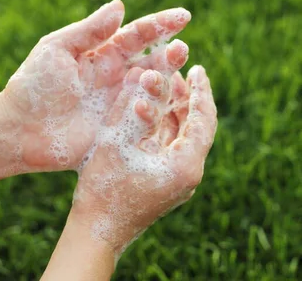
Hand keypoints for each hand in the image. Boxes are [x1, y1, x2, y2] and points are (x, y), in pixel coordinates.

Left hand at [0, 0, 190, 172]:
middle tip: (183, 49)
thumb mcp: (57, 49)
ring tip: (174, 74)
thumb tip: (121, 5)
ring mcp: (119, 105)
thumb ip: (89, 30)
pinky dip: (158, 110)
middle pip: (152, 62)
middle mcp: (116, 78)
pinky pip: (145, 119)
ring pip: (153, 90)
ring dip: (166, 81)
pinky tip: (169, 102)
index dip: (161, 25)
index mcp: (103, 54)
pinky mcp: (119, 131)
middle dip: (170, 54)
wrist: (17, 130)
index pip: (138, 36)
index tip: (184, 16)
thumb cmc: (34, 86)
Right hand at [70, 64, 217, 253]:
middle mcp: (189, 174)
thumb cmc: (104, 190)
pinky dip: (165, 128)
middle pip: (197, 128)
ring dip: (176, 112)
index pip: (204, 120)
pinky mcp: (166, 183)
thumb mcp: (117, 141)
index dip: (201, 92)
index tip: (198, 69)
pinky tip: (152, 112)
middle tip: (180, 74)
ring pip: (185, 138)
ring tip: (165, 87)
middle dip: (188, 99)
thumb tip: (145, 72)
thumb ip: (132, 106)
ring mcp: (178, 181)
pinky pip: (173, 148)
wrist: (96, 233)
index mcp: (186, 165)